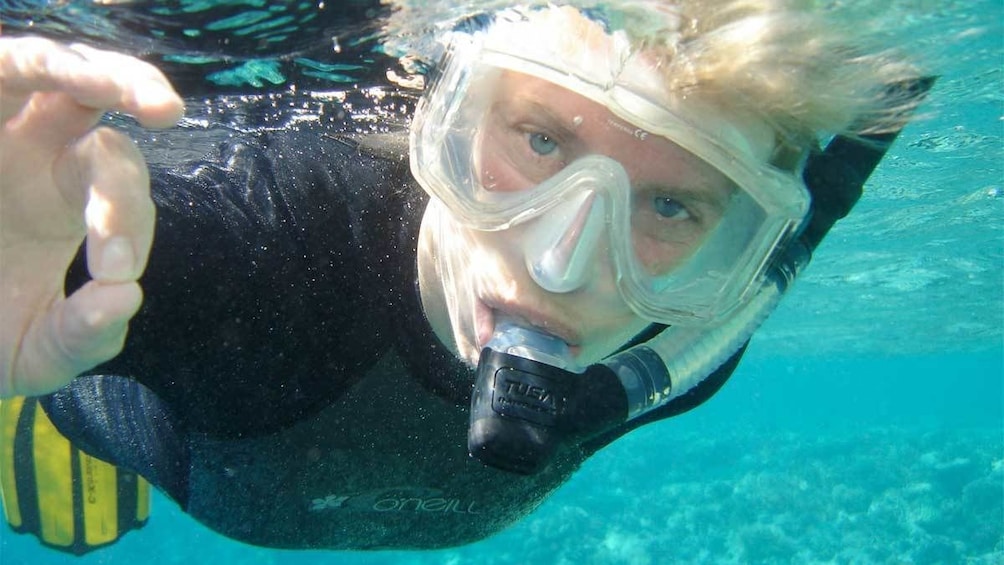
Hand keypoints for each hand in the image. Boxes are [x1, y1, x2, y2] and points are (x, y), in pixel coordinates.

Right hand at [0, 36, 183, 396]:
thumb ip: (80, 337)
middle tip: (166, 107)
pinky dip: (23, 65)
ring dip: (87, 68)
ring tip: (128, 85)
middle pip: (96, 106)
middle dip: (134, 94)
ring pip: (46, 68)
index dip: (126, 221)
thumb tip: (124, 299)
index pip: (119, 189)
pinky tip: (42, 68)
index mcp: (67, 201)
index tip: (116, 272)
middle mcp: (36, 154)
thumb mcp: (31, 352)